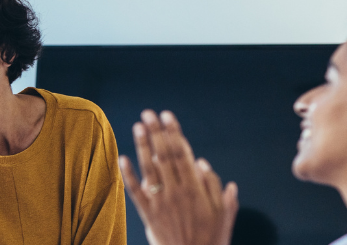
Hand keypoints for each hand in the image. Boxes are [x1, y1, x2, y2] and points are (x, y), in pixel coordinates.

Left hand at [118, 110, 238, 244]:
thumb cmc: (212, 237)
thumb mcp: (224, 213)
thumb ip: (215, 187)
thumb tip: (203, 163)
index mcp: (196, 188)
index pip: (183, 153)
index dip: (174, 133)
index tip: (168, 116)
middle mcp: (177, 191)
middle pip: (165, 155)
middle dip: (157, 132)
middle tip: (149, 114)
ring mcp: (161, 202)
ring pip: (150, 169)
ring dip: (142, 146)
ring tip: (138, 127)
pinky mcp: (148, 214)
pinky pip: (136, 192)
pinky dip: (128, 175)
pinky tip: (122, 158)